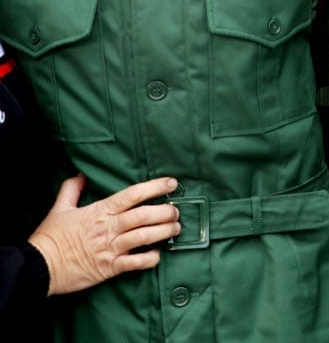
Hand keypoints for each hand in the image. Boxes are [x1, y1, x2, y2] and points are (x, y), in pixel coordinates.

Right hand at [28, 175, 180, 295]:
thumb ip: (71, 190)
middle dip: (165, 212)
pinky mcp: (109, 268)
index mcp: (99, 211)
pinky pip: (135, 263)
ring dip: (164, 232)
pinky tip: (158, 254)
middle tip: (176, 211)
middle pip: (144, 215)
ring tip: (176, 228)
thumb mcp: (59, 209)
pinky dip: (150, 259)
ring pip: (144, 236)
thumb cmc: (49, 238)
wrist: (37, 267)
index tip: (172, 183)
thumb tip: (79, 175)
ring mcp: (110, 248)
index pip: (132, 195)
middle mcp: (108, 228)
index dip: (154, 187)